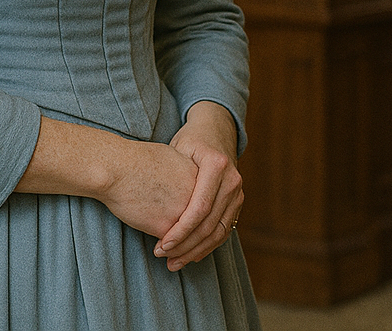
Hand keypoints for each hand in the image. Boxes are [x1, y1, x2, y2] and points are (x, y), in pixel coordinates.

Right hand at [17, 116, 198, 240]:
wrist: (118, 167)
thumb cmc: (137, 160)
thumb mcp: (172, 160)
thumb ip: (184, 176)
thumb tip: (182, 186)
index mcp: (203, 176)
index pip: (211, 205)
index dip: (207, 223)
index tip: (199, 234)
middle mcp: (199, 195)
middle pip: (207, 224)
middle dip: (200, 244)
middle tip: (194, 256)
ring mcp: (187, 211)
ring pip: (193, 238)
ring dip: (184, 252)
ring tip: (173, 261)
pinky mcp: (169, 226)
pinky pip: (175, 245)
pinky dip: (170, 252)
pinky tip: (160, 254)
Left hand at [156, 101, 243, 270]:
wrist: (216, 128)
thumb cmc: (189, 139)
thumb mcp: (177, 149)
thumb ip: (171, 178)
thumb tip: (153, 210)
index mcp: (216, 165)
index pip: (199, 209)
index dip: (179, 232)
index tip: (160, 246)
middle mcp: (232, 180)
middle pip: (210, 224)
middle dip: (186, 246)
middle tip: (165, 259)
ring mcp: (238, 191)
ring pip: (220, 232)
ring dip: (197, 251)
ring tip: (175, 263)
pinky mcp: (238, 200)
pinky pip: (226, 229)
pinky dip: (208, 245)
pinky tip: (191, 255)